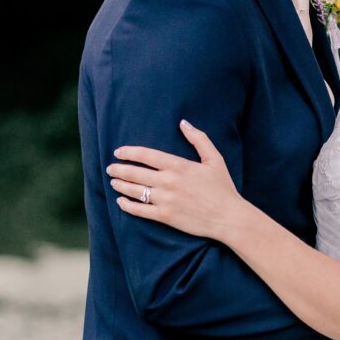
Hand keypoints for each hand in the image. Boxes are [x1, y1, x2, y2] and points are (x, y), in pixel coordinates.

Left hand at [106, 120, 239, 239]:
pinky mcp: (165, 216)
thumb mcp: (214, 159)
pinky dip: (127, 205)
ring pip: (134, 191)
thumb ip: (199, 139)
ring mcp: (166, 199)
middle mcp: (169, 181)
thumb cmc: (223, 187)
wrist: (228, 216)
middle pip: (135, 173)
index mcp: (179, 165)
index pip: (146, 155)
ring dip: (120, 185)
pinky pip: (140, 210)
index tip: (118, 152)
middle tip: (111, 168)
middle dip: (119, 169)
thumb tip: (183, 123)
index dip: (129, 152)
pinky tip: (121, 202)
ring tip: (113, 182)